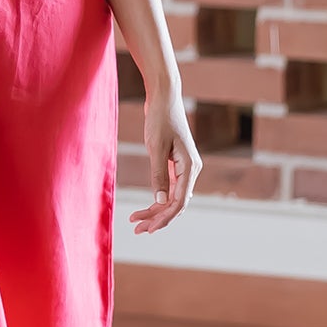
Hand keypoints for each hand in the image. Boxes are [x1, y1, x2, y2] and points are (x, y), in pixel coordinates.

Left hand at [129, 88, 201, 233]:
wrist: (164, 97)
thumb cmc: (160, 119)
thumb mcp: (156, 147)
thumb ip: (158, 175)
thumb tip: (160, 201)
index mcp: (190, 167)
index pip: (180, 201)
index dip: (165, 217)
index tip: (149, 228)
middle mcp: (190, 170)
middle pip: (176, 203)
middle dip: (157, 218)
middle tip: (137, 229)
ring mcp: (184, 168)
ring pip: (172, 197)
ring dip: (156, 210)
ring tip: (136, 221)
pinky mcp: (176, 164)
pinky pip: (169, 188)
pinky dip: (157, 198)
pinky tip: (146, 208)